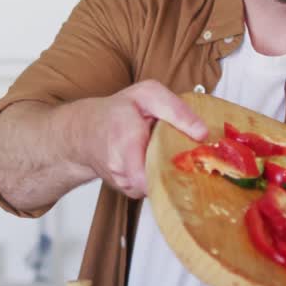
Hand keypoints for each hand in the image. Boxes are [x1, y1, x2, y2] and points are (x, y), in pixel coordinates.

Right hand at [76, 80, 207, 198]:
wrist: (84, 132)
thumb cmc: (115, 111)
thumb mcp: (146, 94)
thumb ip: (175, 109)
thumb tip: (201, 133)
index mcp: (126, 144)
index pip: (155, 174)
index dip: (179, 169)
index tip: (192, 158)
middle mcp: (122, 170)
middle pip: (164, 181)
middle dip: (179, 167)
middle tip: (185, 150)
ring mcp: (125, 184)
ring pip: (160, 185)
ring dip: (169, 170)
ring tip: (165, 150)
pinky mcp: (129, 191)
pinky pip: (153, 187)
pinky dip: (160, 174)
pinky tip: (156, 159)